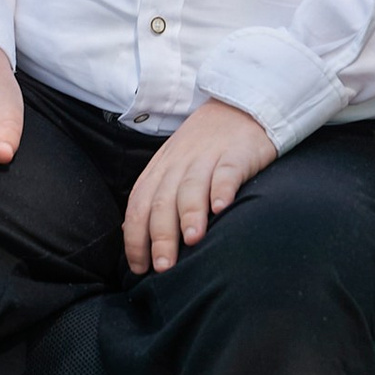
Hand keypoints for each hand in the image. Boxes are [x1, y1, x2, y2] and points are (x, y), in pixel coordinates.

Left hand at [121, 99, 276, 274]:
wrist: (241, 105)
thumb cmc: (206, 145)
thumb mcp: (174, 165)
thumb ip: (156, 197)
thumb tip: (133, 235)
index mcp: (160, 169)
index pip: (139, 205)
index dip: (135, 238)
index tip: (139, 268)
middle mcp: (179, 164)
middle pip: (163, 201)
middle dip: (160, 236)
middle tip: (164, 266)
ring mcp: (208, 157)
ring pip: (192, 187)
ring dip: (190, 213)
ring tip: (192, 239)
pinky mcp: (237, 152)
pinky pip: (226, 171)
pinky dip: (222, 188)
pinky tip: (222, 207)